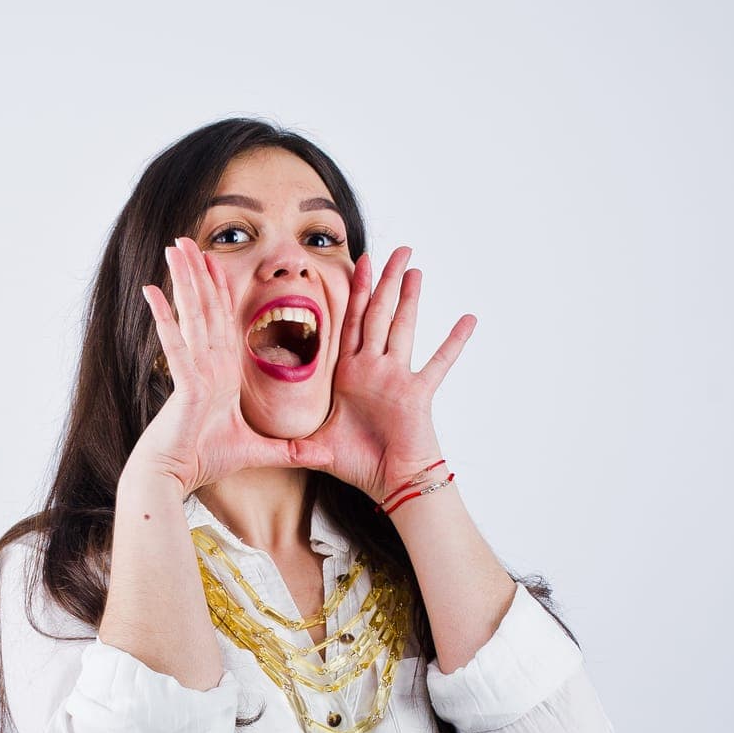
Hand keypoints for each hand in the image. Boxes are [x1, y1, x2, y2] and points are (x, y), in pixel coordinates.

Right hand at [133, 236, 336, 494]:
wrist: (173, 477)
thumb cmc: (205, 462)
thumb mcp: (258, 452)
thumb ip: (290, 450)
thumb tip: (325, 456)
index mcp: (220, 374)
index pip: (222, 322)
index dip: (219, 290)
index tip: (216, 262)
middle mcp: (206, 365)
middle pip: (204, 308)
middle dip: (197, 272)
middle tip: (186, 239)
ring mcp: (193, 370)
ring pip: (191, 314)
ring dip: (183, 279)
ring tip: (173, 247)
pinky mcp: (183, 382)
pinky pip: (174, 342)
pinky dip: (164, 316)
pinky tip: (152, 289)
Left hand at [301, 245, 474, 505]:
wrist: (392, 484)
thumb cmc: (360, 465)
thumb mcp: (318, 448)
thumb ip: (295, 444)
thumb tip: (264, 450)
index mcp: (350, 375)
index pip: (350, 324)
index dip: (353, 293)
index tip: (357, 263)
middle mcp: (374, 369)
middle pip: (377, 315)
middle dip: (383, 281)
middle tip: (394, 249)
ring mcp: (397, 378)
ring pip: (402, 328)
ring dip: (408, 299)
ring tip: (414, 269)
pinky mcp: (417, 392)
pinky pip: (439, 363)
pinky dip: (454, 342)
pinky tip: (469, 319)